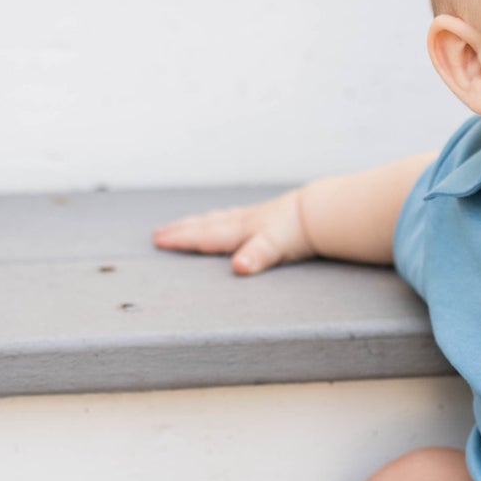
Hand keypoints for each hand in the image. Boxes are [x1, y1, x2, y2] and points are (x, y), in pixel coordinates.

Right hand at [152, 188, 314, 275]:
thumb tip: (238, 267)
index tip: (159, 241)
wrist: (322, 213)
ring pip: (218, 219)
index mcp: (240, 231)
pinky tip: (225, 219)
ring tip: (182, 224)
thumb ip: (256, 257)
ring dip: (197, 223)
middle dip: (182, 230)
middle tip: (158, 233)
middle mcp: (242, 222)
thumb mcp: (276, 248)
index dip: (182, 240)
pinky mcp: (265, 216)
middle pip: (205, 226)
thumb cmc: (298, 232)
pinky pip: (234, 217)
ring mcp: (253, 217)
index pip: (205, 237)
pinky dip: (221, 219)